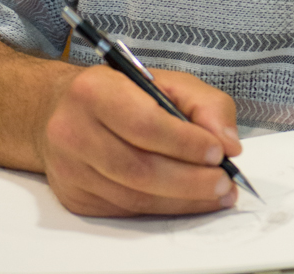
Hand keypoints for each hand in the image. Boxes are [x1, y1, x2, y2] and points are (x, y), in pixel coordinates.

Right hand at [38, 65, 241, 215]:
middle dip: (189, 180)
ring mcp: (70, 169)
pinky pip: (126, 210)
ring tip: (215, 194)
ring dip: (181, 200)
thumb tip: (228, 143)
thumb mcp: (167, 82)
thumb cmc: (124, 93)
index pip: (144, 124)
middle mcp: (73, 130)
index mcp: (95, 90)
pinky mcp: (75, 198)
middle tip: (224, 182)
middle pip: (139, 168)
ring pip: (134, 196)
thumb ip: (205, 104)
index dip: (184, 142)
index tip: (218, 152)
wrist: (65, 110)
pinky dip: (163, 209)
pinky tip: (187, 201)